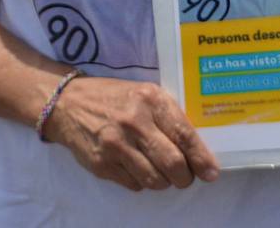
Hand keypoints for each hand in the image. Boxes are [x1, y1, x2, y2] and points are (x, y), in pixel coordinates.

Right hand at [45, 76, 218, 191]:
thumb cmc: (116, 98)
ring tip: (163, 174)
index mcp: (150, 100)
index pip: (183, 134)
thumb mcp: (145, 94)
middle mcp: (134, 122)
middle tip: (186, 177)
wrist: (69, 104)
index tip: (211, 172)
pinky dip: (142, 182)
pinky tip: (138, 168)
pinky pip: (134, 185)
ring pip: (154, 179)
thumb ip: (168, 116)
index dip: (201, 158)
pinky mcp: (102, 164)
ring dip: (164, 182)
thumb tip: (196, 148)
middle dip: (185, 177)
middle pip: (172, 163)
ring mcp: (116, 145)